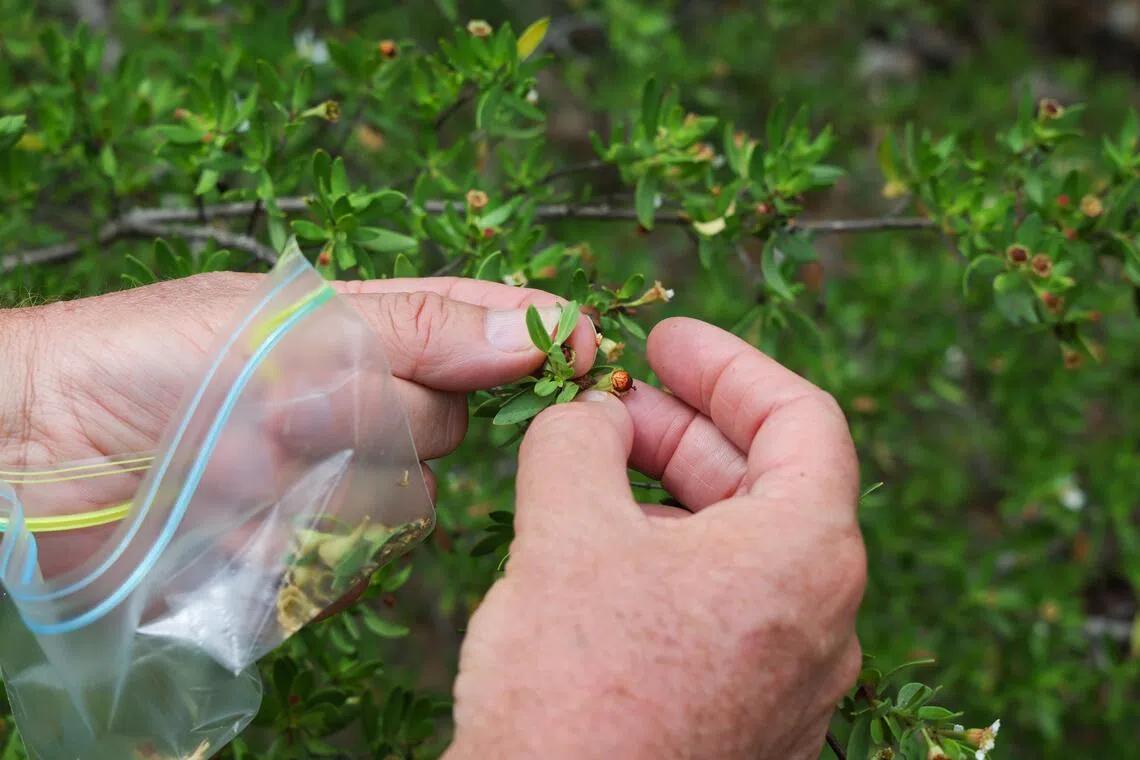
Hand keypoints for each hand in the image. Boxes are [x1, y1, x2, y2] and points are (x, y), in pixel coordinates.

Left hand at [0, 272, 596, 595]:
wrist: (35, 457)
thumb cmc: (150, 360)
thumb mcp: (286, 319)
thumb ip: (415, 327)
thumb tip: (534, 327)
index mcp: (361, 331)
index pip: (475, 326)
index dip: (533, 334)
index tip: (582, 350)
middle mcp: (358, 407)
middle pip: (446, 422)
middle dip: (381, 416)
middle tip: (294, 407)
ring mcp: (332, 486)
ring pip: (408, 500)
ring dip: (337, 485)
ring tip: (248, 462)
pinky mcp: (303, 560)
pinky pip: (357, 567)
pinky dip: (310, 551)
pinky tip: (246, 525)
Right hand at [443, 317, 865, 759]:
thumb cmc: (575, 691)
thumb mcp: (566, 531)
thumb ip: (581, 440)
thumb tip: (591, 415)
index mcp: (807, 557)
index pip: (803, 419)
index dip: (731, 363)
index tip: (665, 339)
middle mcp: (822, 619)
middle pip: (768, 481)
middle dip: (687, 427)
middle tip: (611, 401)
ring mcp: (790, 676)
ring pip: (740, 546)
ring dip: (670, 492)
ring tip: (592, 468)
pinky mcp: (747, 714)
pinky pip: (723, 606)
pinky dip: (670, 555)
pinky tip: (602, 548)